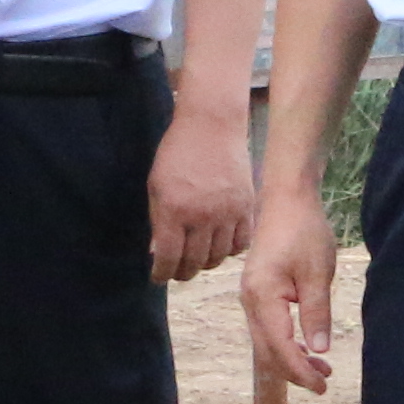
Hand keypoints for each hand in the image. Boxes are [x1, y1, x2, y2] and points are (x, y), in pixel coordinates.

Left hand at [147, 111, 253, 286]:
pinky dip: (230, 251)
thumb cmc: (177, 153)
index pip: (168, 257)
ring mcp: (227, 213)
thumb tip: (157, 252)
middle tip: (178, 272)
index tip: (158, 277)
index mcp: (174, 211)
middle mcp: (202, 216)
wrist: (212, 126)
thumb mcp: (156, 186)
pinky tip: (221, 246)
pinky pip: (241, 243)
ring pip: (219, 256)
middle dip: (182, 273)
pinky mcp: (247, 207)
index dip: (162, 273)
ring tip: (198, 259)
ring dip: (205, 263)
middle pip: (194, 262)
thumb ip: (156, 221)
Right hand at [244, 200, 338, 395]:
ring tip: (322, 368)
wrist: (286, 201)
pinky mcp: (258, 292)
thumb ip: (316, 313)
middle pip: (268, 351)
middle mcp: (249, 301)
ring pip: (266, 341)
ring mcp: (251, 297)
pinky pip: (268, 327)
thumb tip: (318, 350)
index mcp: (262, 297)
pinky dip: (286, 342)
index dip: (300, 370)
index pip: (280, 347)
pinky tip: (306, 345)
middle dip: (294, 371)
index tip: (322, 386)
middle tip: (324, 383)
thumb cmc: (304, 232)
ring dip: (291, 358)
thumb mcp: (317, 274)